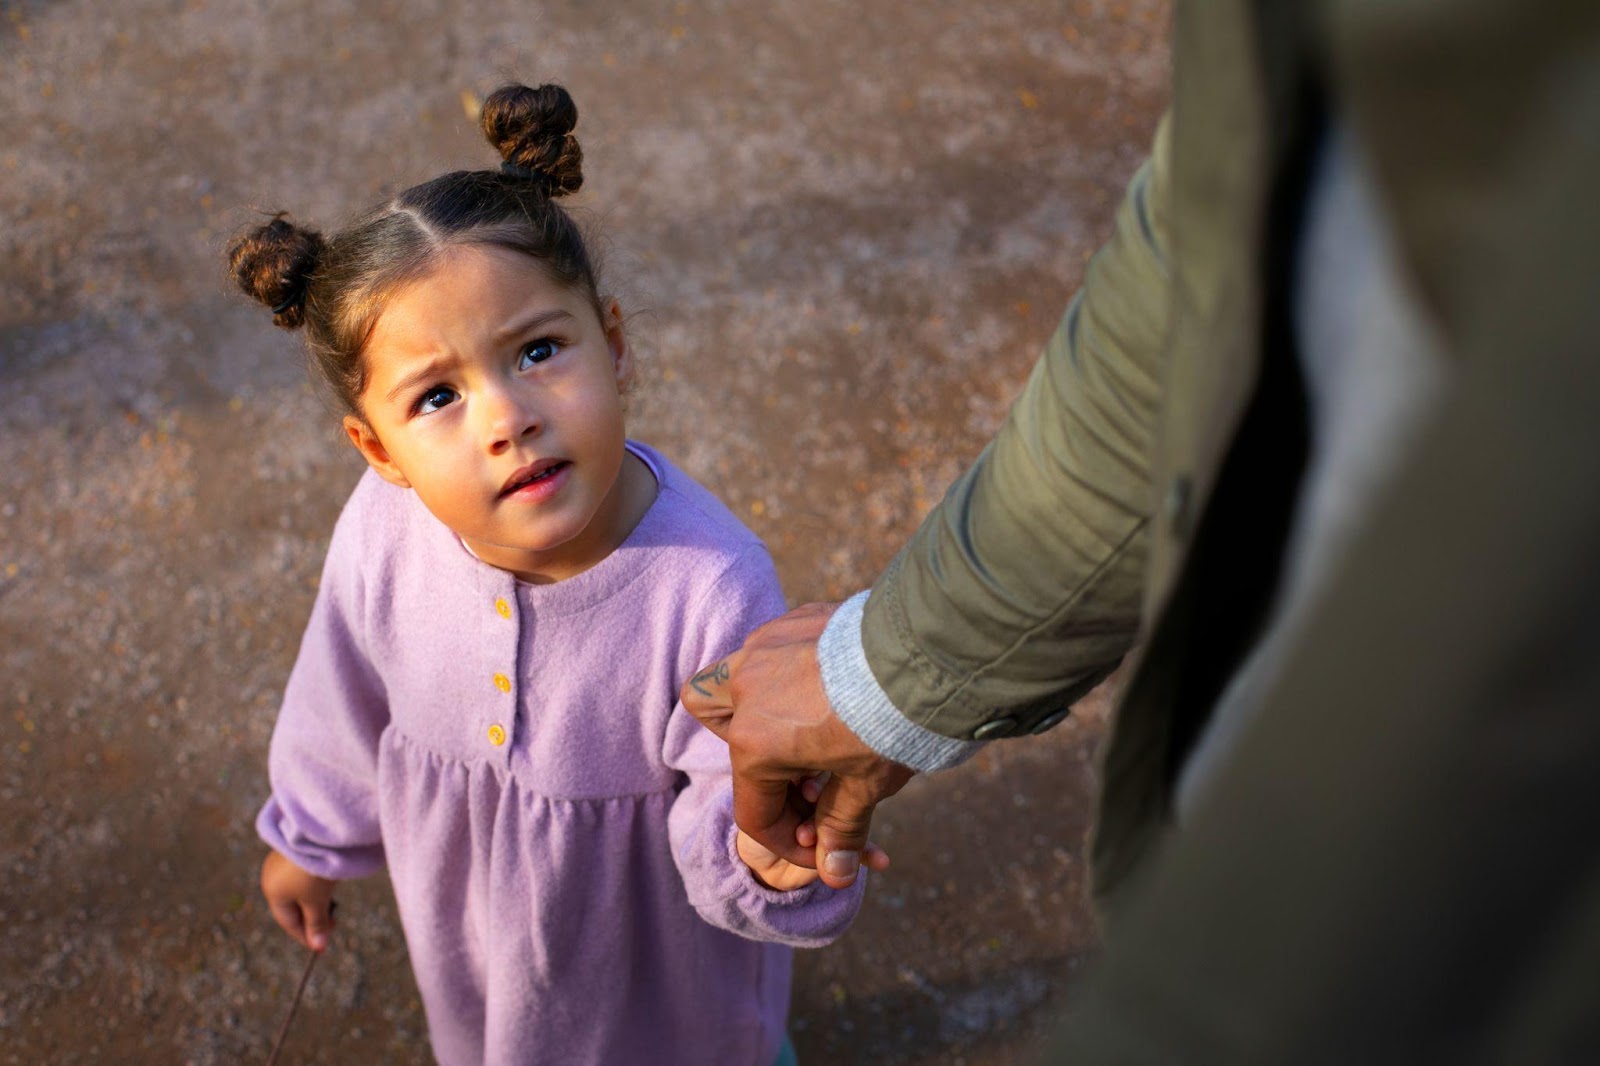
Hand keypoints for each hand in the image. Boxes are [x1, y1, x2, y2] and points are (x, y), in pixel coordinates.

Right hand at [261, 849, 337, 951]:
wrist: (317, 832)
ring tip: (331, 905)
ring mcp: (281, 862)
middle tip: (333, 924)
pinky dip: (314, 886)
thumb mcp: (317, 900)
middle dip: (311, 918)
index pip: (288, 922)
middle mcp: (272, 878)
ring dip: (314, 901)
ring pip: (298, 890)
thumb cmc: (313, 871)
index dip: (306, 936)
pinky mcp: (294, 851)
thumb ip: (317, 924)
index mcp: (272, 893)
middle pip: (292, 906)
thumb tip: (319, 947)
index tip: (323, 945)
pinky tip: (327, 885)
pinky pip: (302, 876)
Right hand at [682, 601, 914, 888]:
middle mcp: (745, 691)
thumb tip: (836, 875)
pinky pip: (772, 650)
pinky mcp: (792, 619)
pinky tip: (833, 686)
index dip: (787, 840)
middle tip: (803, 778)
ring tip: (809, 726)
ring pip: (732, 678)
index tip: (820, 845)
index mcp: (754, 743)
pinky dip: (789, 672)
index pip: (755, 811)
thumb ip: (841, 830)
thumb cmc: (890, 725)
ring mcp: (764, 648)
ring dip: (760, 708)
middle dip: (754, 764)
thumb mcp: (865, 787)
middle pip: (722, 733)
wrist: (925, 653)